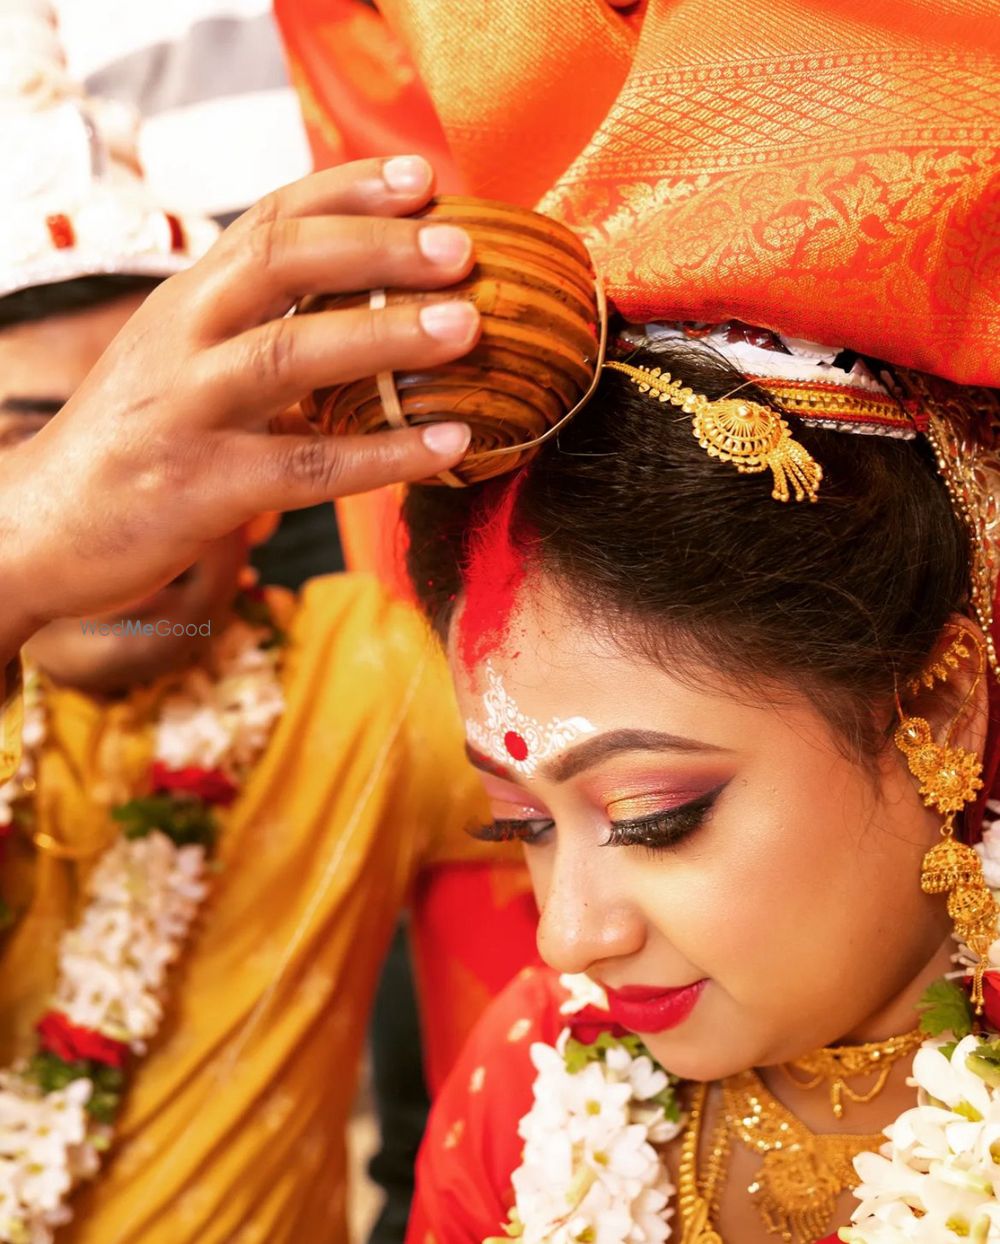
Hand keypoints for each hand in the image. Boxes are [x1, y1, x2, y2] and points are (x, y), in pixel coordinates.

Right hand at [0, 156, 479, 631]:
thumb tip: (369, 318)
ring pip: (290, 354)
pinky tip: (448, 447)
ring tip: (468, 329)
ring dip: (386, 335)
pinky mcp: (199, 488)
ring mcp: (186, 410)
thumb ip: (255, 331)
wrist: (37, 529)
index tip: (423, 177)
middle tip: (461, 249)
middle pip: (280, 262)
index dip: (348, 191)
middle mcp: (182, 337)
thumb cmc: (133, 442)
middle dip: (377, 247)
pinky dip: (383, 456)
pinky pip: (306, 465)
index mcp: (186, 299)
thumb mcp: (181, 362)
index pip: (269, 220)